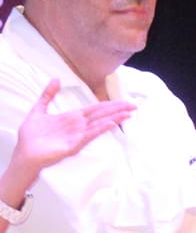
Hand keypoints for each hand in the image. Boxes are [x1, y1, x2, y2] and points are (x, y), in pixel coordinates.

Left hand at [5, 80, 132, 187]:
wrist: (25, 153)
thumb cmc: (31, 136)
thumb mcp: (38, 110)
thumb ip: (48, 95)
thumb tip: (56, 79)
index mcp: (71, 118)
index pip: (94, 109)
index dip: (108, 104)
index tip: (122, 101)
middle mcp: (78, 126)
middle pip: (101, 115)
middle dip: (117, 109)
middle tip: (133, 105)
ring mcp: (77, 136)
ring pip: (99, 124)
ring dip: (114, 118)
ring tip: (128, 113)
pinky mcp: (74, 145)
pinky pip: (89, 135)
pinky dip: (100, 129)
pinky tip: (110, 123)